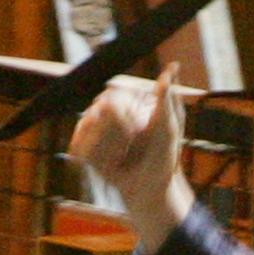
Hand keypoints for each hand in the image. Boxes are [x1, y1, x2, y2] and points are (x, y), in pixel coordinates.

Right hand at [69, 63, 193, 254]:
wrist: (150, 188)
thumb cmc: (164, 156)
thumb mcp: (169, 126)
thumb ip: (167, 97)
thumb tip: (173, 66)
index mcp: (127, 101)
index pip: (114, 96)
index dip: (125, 117)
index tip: (138, 131)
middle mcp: (107, 111)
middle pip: (100, 109)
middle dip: (119, 132)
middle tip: (132, 147)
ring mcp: (93, 129)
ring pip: (88, 126)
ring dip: (110, 146)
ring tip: (124, 157)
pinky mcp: (83, 147)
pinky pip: (80, 147)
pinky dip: (99, 157)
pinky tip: (113, 165)